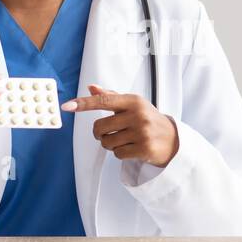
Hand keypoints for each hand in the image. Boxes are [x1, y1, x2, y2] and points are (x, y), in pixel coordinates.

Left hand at [62, 84, 178, 166]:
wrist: (173, 139)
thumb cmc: (149, 119)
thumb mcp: (133, 105)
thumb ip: (111, 96)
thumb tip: (91, 87)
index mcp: (133, 101)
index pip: (103, 100)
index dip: (84, 104)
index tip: (67, 106)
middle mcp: (137, 115)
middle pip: (100, 127)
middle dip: (99, 133)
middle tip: (108, 132)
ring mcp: (141, 132)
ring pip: (107, 142)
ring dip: (110, 144)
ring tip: (123, 140)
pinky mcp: (144, 149)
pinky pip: (117, 154)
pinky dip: (119, 153)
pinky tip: (131, 148)